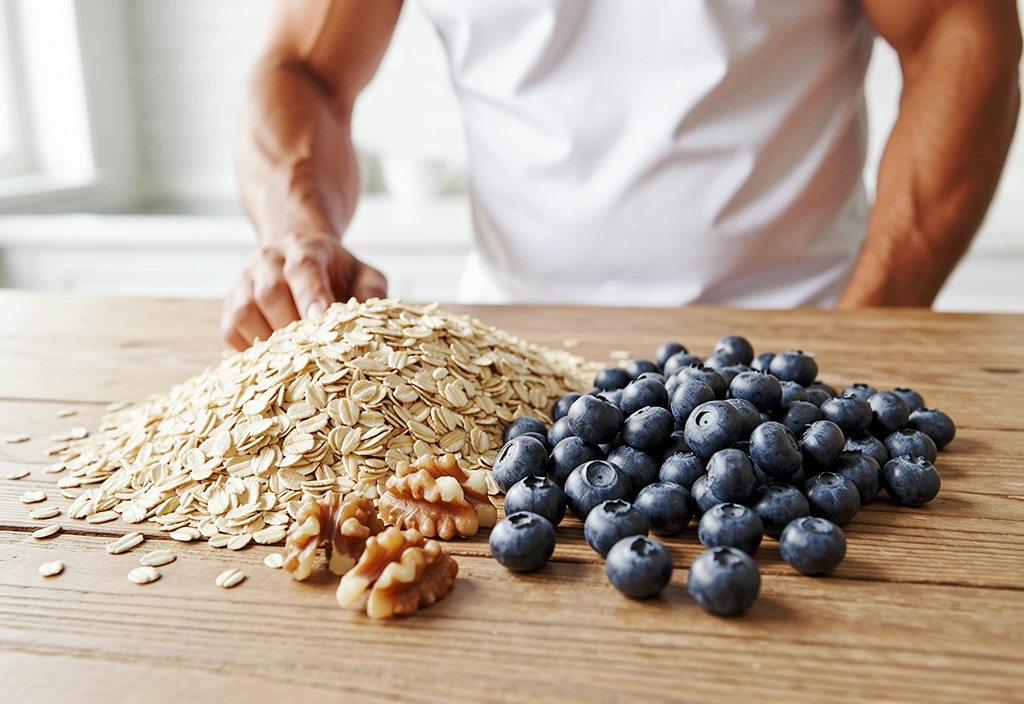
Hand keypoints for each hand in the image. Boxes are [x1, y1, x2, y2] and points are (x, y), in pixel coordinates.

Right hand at [222, 231, 386, 349]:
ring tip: (292, 360)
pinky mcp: (231, 304)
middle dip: (289, 325)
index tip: (319, 320)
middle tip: (310, 352)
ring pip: (245, 312)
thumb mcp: (363, 274)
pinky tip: (273, 361)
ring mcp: (245, 281)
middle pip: (270, 292)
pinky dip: (249, 349)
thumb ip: (371, 292)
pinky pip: (231, 329)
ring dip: (268, 340)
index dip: (310, 295)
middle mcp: (269, 260)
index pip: (303, 267)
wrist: (298, 255)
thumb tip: (369, 319)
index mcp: (305, 248)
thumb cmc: (336, 272)